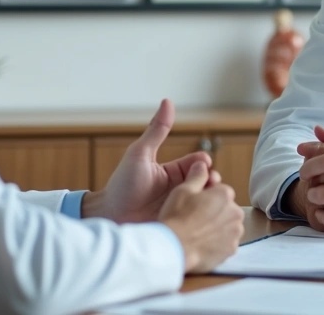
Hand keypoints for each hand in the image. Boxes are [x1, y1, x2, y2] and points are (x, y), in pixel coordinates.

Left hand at [84, 99, 212, 222]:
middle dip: (213, 181)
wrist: (110, 214)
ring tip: (207, 199)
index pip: (199, 164)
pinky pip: (197, 218)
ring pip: (205, 200)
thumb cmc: (122, 184)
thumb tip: (167, 102)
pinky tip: (203, 214)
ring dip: (211, 198)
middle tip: (211, 183)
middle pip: (206, 182)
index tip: (204, 165)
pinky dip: (204, 215)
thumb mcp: (141, 154)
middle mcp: (179, 188)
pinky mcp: (179, 222)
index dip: (205, 164)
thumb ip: (156, 130)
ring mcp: (180, 206)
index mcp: (174, 171)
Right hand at [159, 161, 243, 273]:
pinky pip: (226, 242)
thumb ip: (197, 176)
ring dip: (218, 227)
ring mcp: (235, 232)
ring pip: (228, 226)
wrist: (174, 247)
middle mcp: (235, 212)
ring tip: (198, 232)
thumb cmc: (177, 216)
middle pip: (226, 208)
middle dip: (214, 211)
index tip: (194, 204)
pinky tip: (202, 243)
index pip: (220, 191)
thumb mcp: (183, 189)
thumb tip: (202, 165)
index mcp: (225, 194)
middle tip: (195, 218)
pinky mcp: (231, 249)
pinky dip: (217, 242)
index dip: (206, 197)